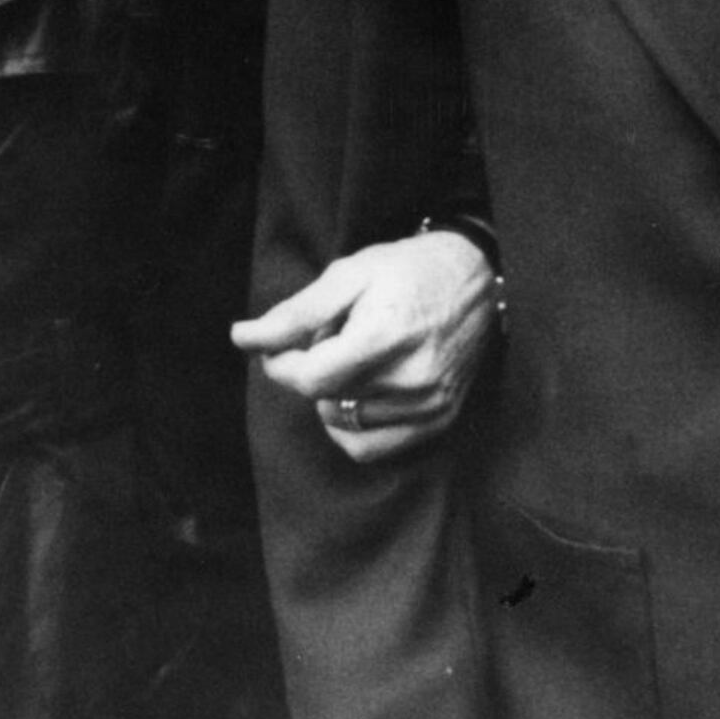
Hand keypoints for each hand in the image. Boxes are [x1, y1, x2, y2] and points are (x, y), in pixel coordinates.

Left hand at [237, 232, 500, 454]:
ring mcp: (428, 406)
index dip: (280, 366)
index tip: (277, 347)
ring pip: (341, 425)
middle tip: (330, 337)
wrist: (476, 277)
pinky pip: (370, 449)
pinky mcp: (438, 421)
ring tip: (354, 359)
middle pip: (324, 399)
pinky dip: (351, 428)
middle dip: (309, 370)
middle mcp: (411, 379)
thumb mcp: (348, 274)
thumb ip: (295, 313)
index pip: (309, 379)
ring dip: (332, 396)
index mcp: (385, 337)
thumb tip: (243, 339)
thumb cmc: (407, 269)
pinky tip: (358, 394)